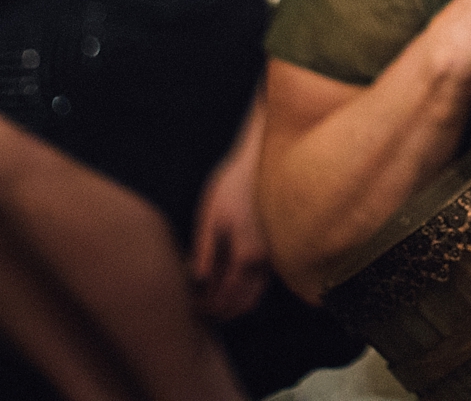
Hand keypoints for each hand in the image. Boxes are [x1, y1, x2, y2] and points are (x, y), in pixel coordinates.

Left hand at [188, 133, 271, 320]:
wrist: (266, 160)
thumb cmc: (234, 184)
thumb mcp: (211, 217)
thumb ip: (204, 253)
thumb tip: (196, 282)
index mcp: (247, 256)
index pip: (225, 296)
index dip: (206, 306)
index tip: (189, 308)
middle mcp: (266, 261)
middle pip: (245, 303)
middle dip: (222, 311)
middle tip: (199, 311)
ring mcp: (276, 254)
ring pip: (257, 293)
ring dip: (236, 302)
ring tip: (212, 298)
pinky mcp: (280, 246)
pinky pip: (263, 278)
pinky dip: (247, 287)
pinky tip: (230, 278)